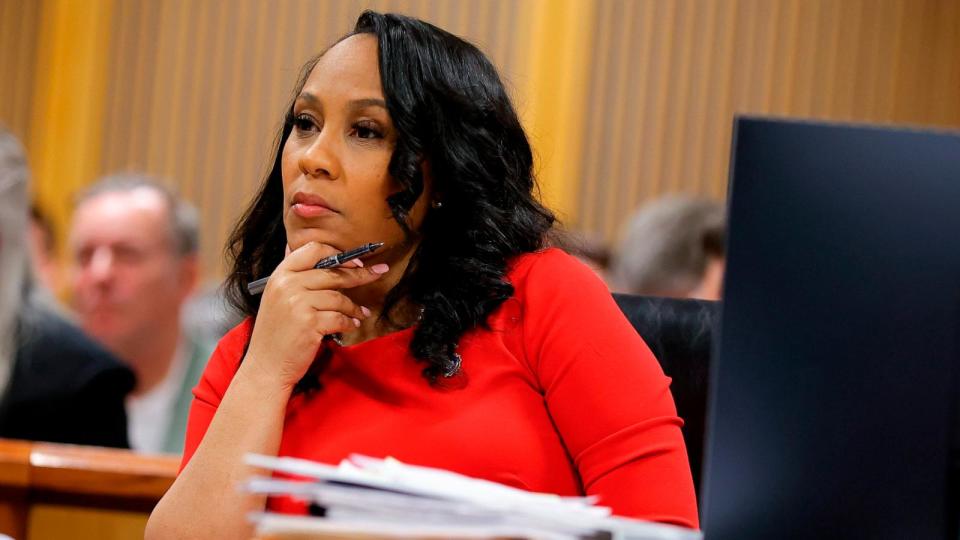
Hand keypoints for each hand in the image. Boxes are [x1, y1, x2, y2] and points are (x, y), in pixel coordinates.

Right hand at [243, 242, 388, 389]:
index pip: (312, 249)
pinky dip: (350, 322)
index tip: (355, 261)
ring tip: (361, 313)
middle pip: (333, 272)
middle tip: (378, 273)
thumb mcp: (277, 297)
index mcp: (280, 275)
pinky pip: (340, 317)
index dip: (337, 254)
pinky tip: (352, 326)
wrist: (266, 366)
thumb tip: (318, 251)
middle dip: (360, 274)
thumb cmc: (276, 333)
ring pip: (339, 297)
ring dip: (354, 307)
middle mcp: (287, 285)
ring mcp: (298, 304)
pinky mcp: (310, 323)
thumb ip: (295, 276)